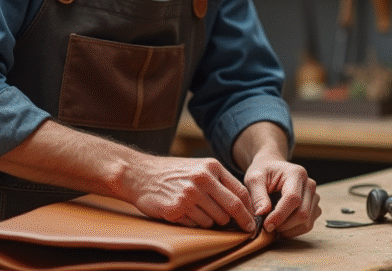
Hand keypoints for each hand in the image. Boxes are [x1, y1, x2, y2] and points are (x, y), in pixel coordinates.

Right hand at [124, 155, 257, 231]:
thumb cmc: (173, 173)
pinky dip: (194, 223)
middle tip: (231, 225)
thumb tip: (242, 204)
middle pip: (230, 210)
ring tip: (196, 210)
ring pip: (213, 220)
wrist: (140, 174)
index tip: (252, 222)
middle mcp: (202, 180)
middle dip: (233, 221)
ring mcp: (189, 195)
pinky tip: (184, 212)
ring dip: (210, 221)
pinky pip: (196, 225)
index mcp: (211, 167)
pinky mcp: (177, 209)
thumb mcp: (199, 167)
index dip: (248, 211)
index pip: (240, 193)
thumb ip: (219, 181)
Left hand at [243, 156, 319, 237]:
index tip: (266, 225)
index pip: (293, 198)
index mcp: (296, 174)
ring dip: (288, 230)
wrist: (272, 169)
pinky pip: (307, 225)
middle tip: (267, 227)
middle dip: (284, 225)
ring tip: (273, 226)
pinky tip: (281, 225)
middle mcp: (309, 184)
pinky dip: (293, 230)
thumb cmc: (262, 173)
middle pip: (302, 213)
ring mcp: (314, 196)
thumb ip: (258, 196)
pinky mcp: (314, 207)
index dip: (280, 215)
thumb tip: (262, 214)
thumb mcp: (254, 179)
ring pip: (306, 222)